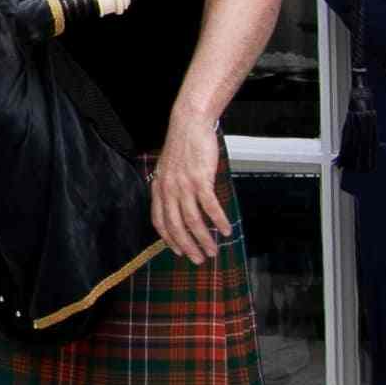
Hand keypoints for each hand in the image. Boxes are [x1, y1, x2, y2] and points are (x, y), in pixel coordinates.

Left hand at [152, 118, 230, 267]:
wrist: (189, 125)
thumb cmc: (182, 147)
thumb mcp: (168, 169)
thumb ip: (170, 188)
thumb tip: (178, 206)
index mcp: (159, 188)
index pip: (160, 221)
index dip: (169, 239)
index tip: (178, 252)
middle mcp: (168, 190)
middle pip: (176, 226)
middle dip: (188, 247)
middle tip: (199, 260)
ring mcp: (184, 186)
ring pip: (193, 221)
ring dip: (204, 239)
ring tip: (214, 251)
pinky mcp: (200, 180)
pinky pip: (210, 207)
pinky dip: (219, 221)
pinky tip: (227, 230)